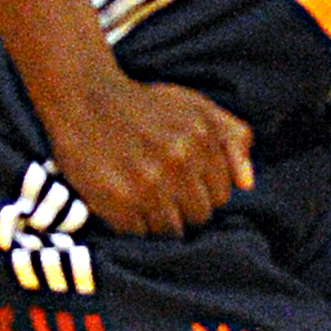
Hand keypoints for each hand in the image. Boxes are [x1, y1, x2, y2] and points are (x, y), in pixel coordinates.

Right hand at [43, 63, 254, 238]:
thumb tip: (246, 185)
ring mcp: (148, 185)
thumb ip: (233, 139)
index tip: (183, 180)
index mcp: (202, 140)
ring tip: (144, 198)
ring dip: (159, 220)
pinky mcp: (118, 202)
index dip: (202, 191)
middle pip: (199, 216)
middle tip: (161, 190)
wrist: (84, 97)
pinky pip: (140, 234)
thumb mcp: (197, 107)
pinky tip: (125, 202)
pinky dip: (134, 225)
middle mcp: (178, 162)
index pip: (220, 196)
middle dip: (183, 208)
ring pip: (172, 231)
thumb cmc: (146, 105)